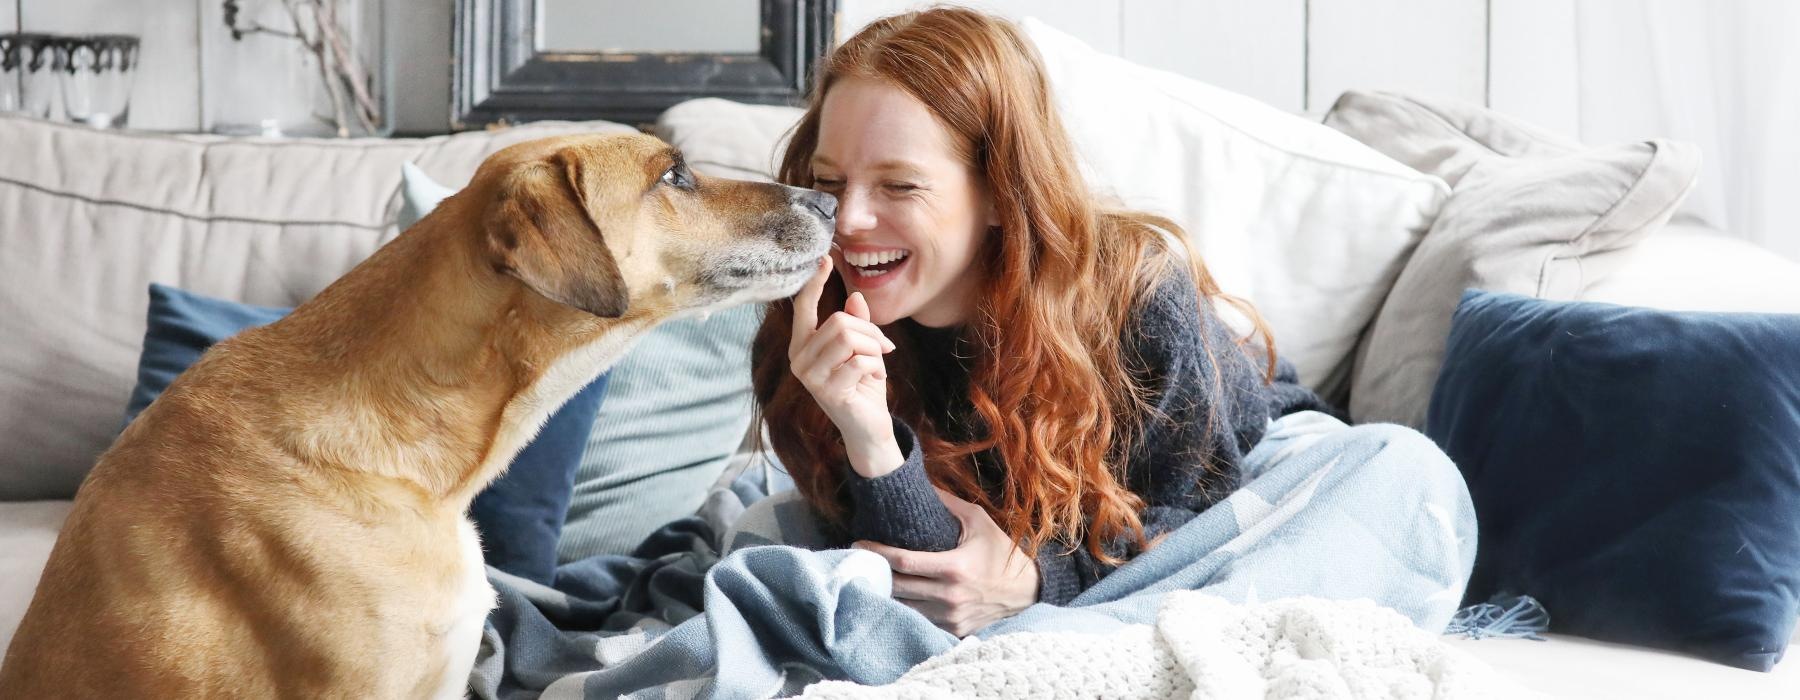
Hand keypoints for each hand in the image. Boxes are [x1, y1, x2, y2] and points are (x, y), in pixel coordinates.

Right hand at [789, 258, 900, 476]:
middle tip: (883, 347)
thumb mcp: (862, 349)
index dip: (814, 283)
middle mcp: (799, 359)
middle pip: (838, 322)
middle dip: (869, 332)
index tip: (825, 259)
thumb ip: (856, 325)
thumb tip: (855, 297)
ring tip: (878, 363)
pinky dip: (876, 366)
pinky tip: (875, 378)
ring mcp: (809, 377)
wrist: (868, 426)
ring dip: (873, 349)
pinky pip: (860, 361)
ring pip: (849, 338)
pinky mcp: (826, 392)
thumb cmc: (863, 385)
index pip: (803, 307)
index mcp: (803, 345)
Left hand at [854, 488, 1039, 636]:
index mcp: (954, 568)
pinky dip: (905, 608)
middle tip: (859, 559)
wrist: (1026, 591)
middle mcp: (950, 596)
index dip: (877, 553)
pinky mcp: (953, 630)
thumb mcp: (978, 521)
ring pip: (904, 607)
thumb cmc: (1001, 552)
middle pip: (897, 587)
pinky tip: (895, 595)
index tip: (859, 543)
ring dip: (886, 592)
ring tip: (871, 576)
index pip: (904, 562)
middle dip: (875, 573)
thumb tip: (920, 482)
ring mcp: (950, 617)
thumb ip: (948, 503)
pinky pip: (919, 620)